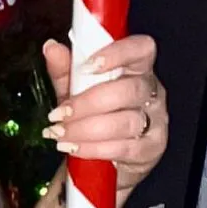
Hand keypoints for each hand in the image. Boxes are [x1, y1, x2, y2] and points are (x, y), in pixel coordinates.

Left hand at [41, 35, 167, 191]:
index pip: (141, 49)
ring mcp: (155, 121)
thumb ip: (65, 70)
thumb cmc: (94, 116)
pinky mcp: (151, 149)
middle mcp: (151, 92)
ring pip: (125, 122)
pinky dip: (92, 148)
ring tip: (59, 133)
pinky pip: (123, 148)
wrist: (105, 160)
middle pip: (128, 90)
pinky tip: (72, 147)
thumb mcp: (76, 91)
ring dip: (85, 129)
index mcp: (137, 69)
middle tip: (58, 114)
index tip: (88, 66)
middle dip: (88, 103)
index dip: (118, 53)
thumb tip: (50, 47)